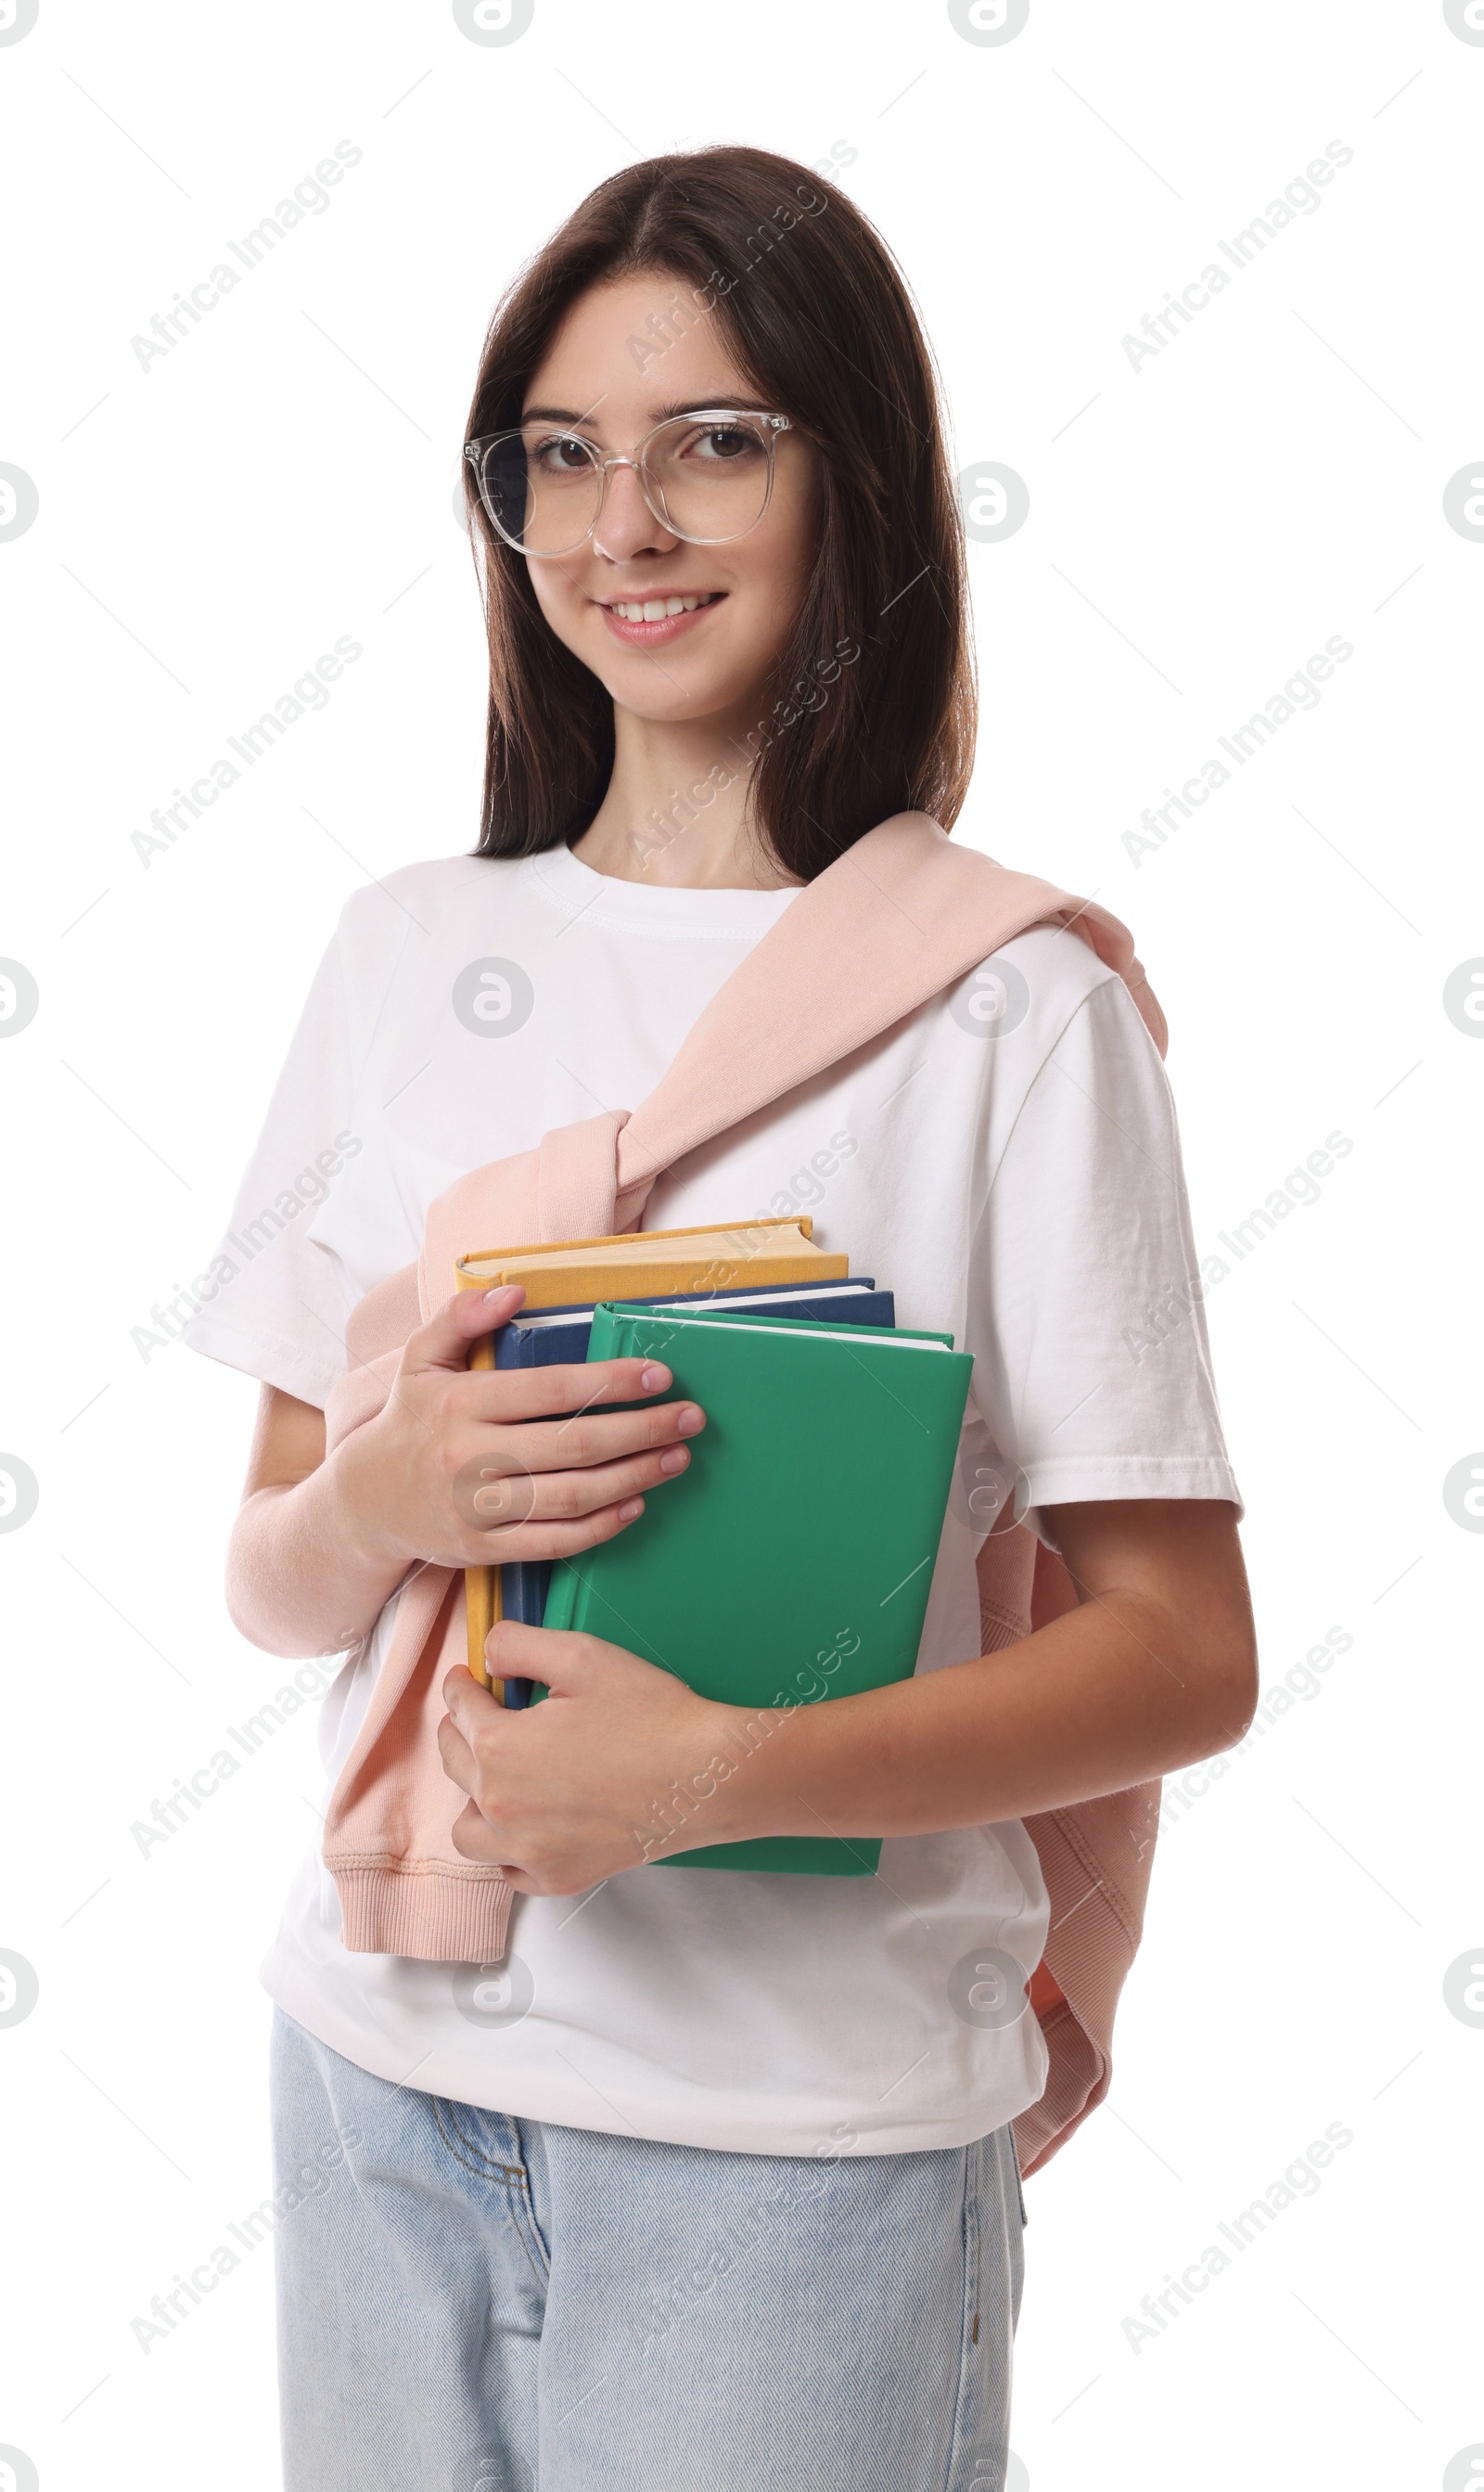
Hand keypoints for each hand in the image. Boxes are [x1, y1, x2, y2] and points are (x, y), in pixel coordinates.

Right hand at [333, 1284, 705, 1573]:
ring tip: (677, 1457)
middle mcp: (469, 1458)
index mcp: (460, 1404)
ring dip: (635, 1477)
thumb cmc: (409, 1422)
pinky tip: (636, 1503)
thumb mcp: (420, 1360)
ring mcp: (478, 1509)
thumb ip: (461, 1317)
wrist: (364, 1504)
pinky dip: (602, 1525)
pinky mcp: (485, 1549)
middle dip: (642, 1430)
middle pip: (574, 1446)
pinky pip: (557, 1541)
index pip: (549, 1390)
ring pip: (573, 1496)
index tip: (658, 1375)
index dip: (609, 1382)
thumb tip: (514, 1289)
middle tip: (689, 1418)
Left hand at [438, 1620, 747, 1893]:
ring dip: (474, 1799)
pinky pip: (507, 1871)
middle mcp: (500, 1806)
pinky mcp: (558, 1878)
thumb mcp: (582, 1655)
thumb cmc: (651, 1714)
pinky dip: (508, 1849)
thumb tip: (488, 1657)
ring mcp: (527, 1851)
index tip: (469, 1680)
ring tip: (501, 1776)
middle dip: (462, 1732)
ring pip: (468, 1830)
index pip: (460, 1709)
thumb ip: (518, 1645)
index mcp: (499, 1747)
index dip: (463, 1686)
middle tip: (482, 1717)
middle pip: (454, 1764)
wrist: (707, 1776)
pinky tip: (528, 1825)